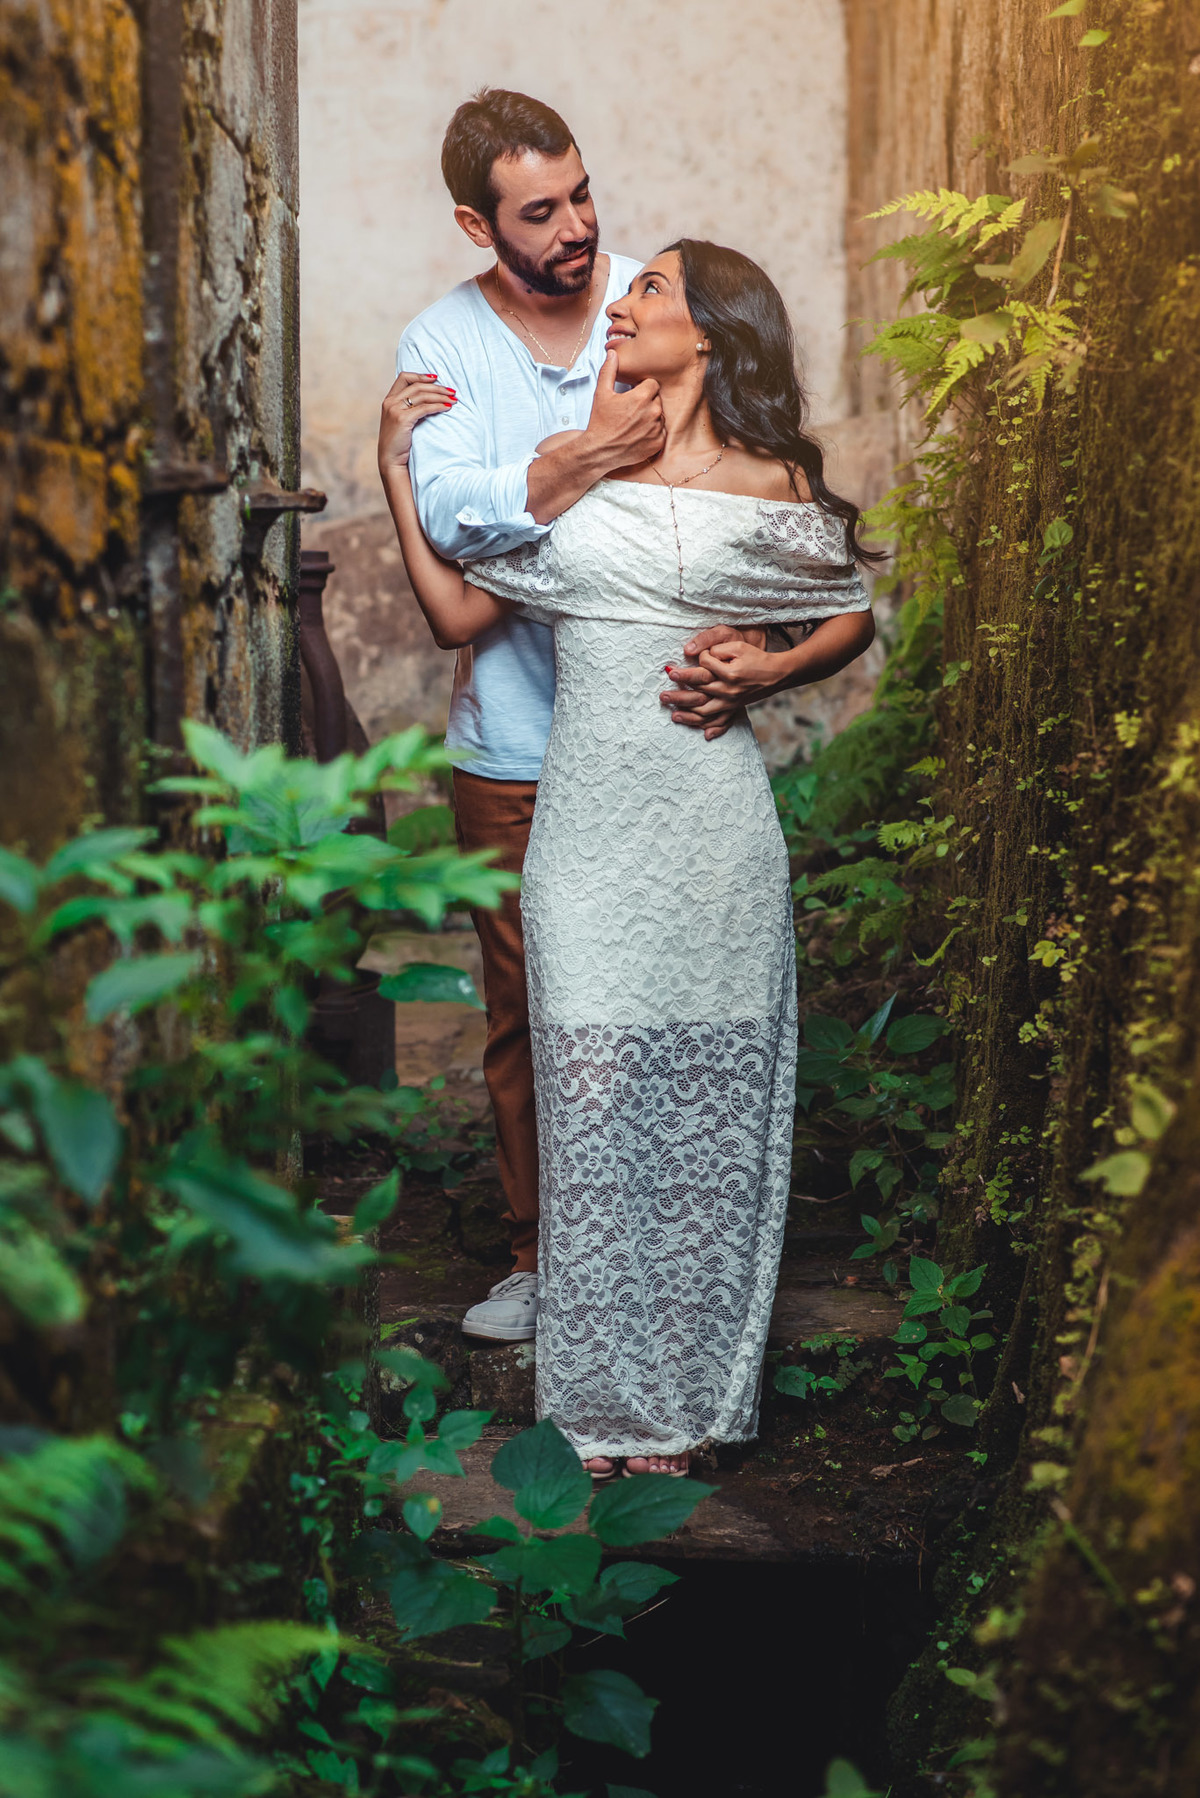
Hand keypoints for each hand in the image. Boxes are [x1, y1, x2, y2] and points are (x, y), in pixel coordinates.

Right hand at [378, 371, 456, 474]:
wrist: (390, 461)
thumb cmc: (398, 443)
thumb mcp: (400, 421)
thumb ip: (408, 409)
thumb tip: (429, 400)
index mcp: (389, 400)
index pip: (404, 377)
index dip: (421, 375)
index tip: (436, 378)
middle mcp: (390, 402)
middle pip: (417, 386)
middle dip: (437, 387)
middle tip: (452, 391)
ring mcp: (395, 410)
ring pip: (422, 395)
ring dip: (440, 396)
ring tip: (453, 399)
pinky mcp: (402, 419)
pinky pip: (424, 408)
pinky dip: (437, 406)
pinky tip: (447, 408)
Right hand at [583, 349, 665, 470]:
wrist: (599, 451)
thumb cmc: (600, 421)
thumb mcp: (601, 393)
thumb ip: (608, 370)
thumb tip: (613, 353)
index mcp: (642, 397)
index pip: (652, 384)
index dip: (642, 389)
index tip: (632, 396)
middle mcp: (653, 412)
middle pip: (657, 399)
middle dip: (646, 402)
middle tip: (631, 411)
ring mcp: (657, 429)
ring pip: (659, 416)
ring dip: (650, 417)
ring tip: (633, 423)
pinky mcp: (658, 444)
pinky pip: (661, 433)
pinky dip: (652, 433)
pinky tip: (638, 434)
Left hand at [660, 626, 776, 740]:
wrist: (777, 673)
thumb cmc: (757, 657)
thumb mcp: (738, 646)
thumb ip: (718, 648)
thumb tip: (700, 655)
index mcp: (729, 674)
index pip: (702, 670)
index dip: (688, 668)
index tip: (672, 668)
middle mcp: (729, 691)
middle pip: (698, 693)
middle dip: (678, 694)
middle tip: (662, 695)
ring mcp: (731, 702)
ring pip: (705, 711)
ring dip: (687, 715)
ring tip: (672, 715)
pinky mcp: (735, 707)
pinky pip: (721, 721)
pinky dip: (710, 727)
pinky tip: (699, 731)